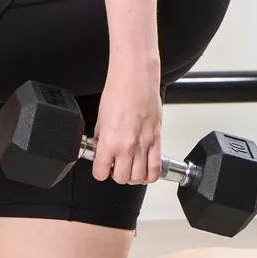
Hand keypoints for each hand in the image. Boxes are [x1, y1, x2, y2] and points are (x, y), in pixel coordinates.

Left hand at [92, 61, 163, 184]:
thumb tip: (100, 150)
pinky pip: (155, 169)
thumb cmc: (118, 92)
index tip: (101, 167)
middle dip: (116, 174)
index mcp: (109, 142)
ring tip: (129, 167)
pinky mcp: (157, 141)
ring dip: (132, 176)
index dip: (99, 171)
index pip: (100, 173)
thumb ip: (100, 138)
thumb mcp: (100, 118)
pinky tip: (145, 171)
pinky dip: (150, 175)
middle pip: (121, 178)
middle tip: (115, 165)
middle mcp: (127, 147)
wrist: (135, 79)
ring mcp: (144, 145)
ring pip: (138, 178)